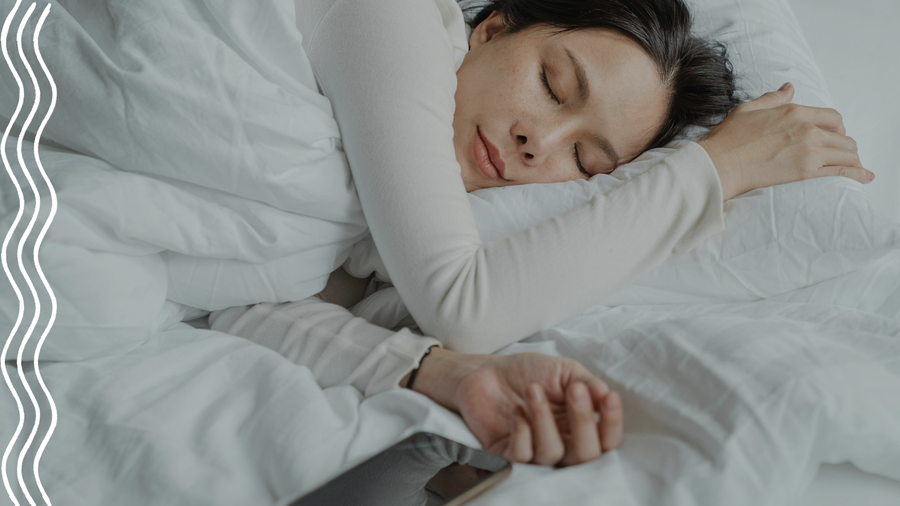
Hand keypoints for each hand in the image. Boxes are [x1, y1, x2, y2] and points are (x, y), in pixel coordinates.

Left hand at [407, 347, 623, 466]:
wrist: (486, 371)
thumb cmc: (528, 372)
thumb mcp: (565, 371)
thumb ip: (588, 384)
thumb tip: (606, 395)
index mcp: (580, 426)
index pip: (607, 440)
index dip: (612, 423)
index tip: (607, 397)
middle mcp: (562, 443)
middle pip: (586, 455)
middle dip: (583, 421)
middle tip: (573, 390)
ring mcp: (535, 451)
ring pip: (552, 453)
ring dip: (544, 419)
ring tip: (533, 389)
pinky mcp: (508, 454)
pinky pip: (523, 456)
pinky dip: (522, 432)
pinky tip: (517, 411)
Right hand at [697, 82, 873, 200]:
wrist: (720, 164)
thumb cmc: (728, 139)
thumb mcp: (749, 109)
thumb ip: (773, 99)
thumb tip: (789, 89)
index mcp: (795, 111)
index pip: (833, 117)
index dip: (837, 127)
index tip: (834, 135)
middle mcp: (807, 129)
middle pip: (843, 136)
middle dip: (844, 145)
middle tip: (839, 154)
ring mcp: (809, 151)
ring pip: (847, 153)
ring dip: (851, 160)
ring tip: (851, 166)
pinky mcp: (806, 172)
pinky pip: (842, 171)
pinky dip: (857, 174)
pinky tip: (866, 177)